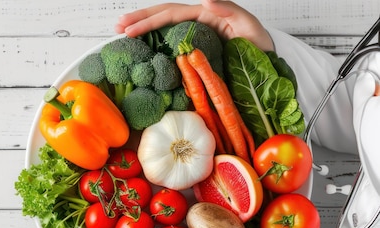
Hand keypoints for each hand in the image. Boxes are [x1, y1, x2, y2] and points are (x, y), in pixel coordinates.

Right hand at [115, 0, 274, 51]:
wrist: (267, 64)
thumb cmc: (260, 45)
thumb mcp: (249, 25)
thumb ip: (228, 10)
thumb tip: (204, 0)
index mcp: (205, 15)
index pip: (170, 14)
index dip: (148, 21)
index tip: (129, 29)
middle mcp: (197, 22)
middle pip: (162, 16)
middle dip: (139, 20)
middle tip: (117, 28)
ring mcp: (195, 35)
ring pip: (163, 27)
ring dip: (142, 29)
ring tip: (122, 33)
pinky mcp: (195, 50)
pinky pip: (170, 43)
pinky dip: (153, 43)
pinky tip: (140, 48)